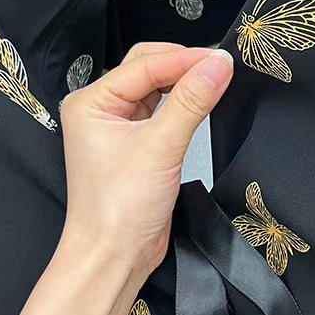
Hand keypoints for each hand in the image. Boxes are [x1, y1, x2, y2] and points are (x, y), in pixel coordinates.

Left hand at [59, 43, 233, 282]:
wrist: (114, 256)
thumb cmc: (119, 208)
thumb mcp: (161, 146)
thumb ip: (192, 101)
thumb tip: (219, 64)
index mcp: (92, 102)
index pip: (145, 65)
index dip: (185, 59)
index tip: (223, 58)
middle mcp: (102, 109)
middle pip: (149, 69)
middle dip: (185, 65)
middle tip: (223, 66)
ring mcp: (120, 127)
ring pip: (158, 89)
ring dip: (186, 83)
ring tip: (219, 80)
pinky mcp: (140, 145)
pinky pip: (165, 112)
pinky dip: (186, 104)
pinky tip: (205, 102)